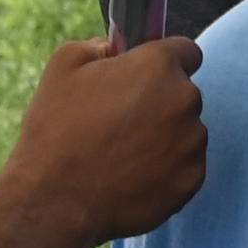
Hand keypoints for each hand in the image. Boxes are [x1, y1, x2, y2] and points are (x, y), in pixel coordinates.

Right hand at [0, 34, 205, 245]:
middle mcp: (185, 101)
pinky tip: (130, 177)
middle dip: (159, 102)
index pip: (185, 52)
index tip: (146, 76)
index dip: (164, 61)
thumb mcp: (63, 67)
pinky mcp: (191, 181)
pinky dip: (164, 171)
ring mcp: (192, 144)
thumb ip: (98, 46)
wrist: (55, 201)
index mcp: (158, 67)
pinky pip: (184, 167)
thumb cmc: (55, 130)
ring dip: (164, 138)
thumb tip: (113, 49)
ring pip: (186, 133)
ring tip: (120, 154)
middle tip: (119, 122)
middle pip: (183, 94)